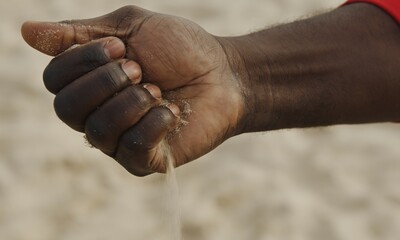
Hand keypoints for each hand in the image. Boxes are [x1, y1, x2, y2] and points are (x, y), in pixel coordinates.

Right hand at [21, 6, 245, 175]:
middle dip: (106, 82)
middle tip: (141, 69)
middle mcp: (98, 115)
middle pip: (66, 109)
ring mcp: (121, 141)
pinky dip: (154, 123)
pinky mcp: (146, 160)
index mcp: (90, 83)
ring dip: (133, 102)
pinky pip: (133, 149)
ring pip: (99, 131)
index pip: (54, 81)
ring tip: (159, 90)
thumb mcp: (131, 28)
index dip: (84, 61)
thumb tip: (26, 32)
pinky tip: (172, 111)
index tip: (124, 48)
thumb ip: (82, 33)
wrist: (225, 74)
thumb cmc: (181, 49)